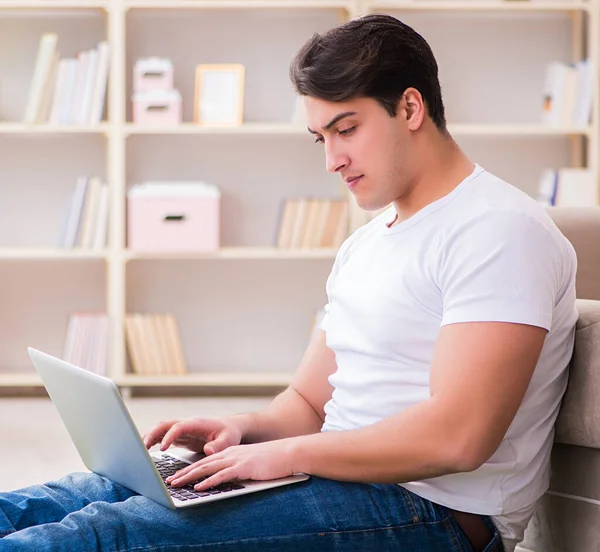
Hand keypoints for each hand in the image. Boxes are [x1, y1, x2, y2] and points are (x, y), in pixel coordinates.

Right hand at [142, 417, 242, 454]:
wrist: (229, 428)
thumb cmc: (229, 433)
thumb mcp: (228, 440)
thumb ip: (219, 445)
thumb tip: (208, 450)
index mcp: (196, 423)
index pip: (178, 427)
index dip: (169, 436)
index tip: (162, 448)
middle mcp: (186, 424)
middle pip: (165, 425)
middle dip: (152, 434)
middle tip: (141, 448)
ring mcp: (182, 430)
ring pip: (161, 429)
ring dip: (149, 437)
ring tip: (138, 451)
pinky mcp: (180, 436)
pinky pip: (163, 436)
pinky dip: (153, 441)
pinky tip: (144, 451)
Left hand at [166, 439, 296, 490]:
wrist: (287, 452)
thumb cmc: (271, 460)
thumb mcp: (251, 462)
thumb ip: (238, 469)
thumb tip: (228, 479)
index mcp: (231, 453)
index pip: (206, 461)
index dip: (190, 469)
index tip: (177, 476)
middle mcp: (230, 454)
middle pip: (202, 464)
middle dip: (184, 473)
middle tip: (170, 481)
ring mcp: (236, 460)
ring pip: (207, 468)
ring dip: (190, 477)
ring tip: (176, 484)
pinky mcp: (243, 467)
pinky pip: (222, 475)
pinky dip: (208, 481)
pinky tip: (199, 487)